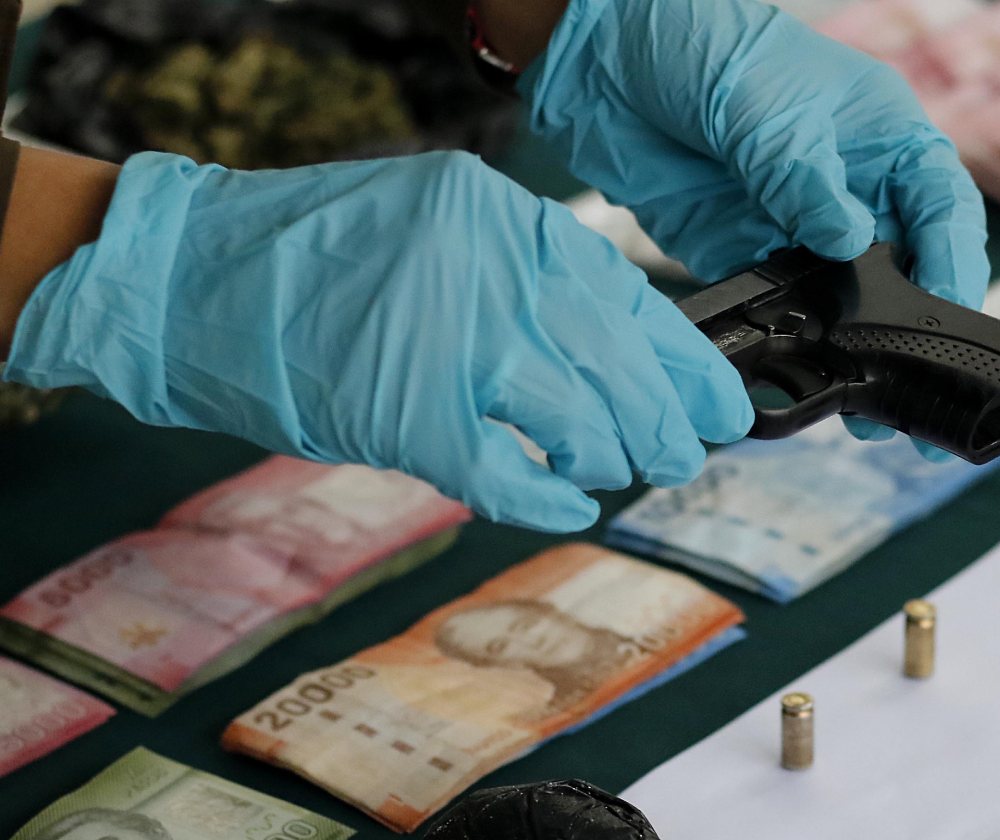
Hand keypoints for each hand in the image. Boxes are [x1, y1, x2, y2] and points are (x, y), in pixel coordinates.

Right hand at [3, 151, 752, 530]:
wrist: (185, 277)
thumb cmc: (310, 264)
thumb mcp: (439, 235)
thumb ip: (522, 285)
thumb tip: (615, 359)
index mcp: (504, 220)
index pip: (627, 296)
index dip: (684, 360)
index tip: (721, 401)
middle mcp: (491, 269)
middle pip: (616, 363)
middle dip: (661, 421)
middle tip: (680, 454)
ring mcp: (453, 340)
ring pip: (580, 417)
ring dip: (609, 456)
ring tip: (617, 471)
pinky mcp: (410, 412)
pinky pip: (509, 472)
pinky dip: (547, 497)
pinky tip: (568, 504)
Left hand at [520, 0, 988, 458]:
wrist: (601, 54)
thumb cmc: (702, 42)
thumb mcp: (768, 108)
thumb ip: (807, 181)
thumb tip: (848, 243)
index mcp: (884, 137)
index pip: (943, 209)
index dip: (955, 263)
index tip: (950, 312)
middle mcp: (852, 187)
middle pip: (904, 268)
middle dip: (909, 323)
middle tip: (909, 381)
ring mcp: (798, 224)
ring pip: (844, 299)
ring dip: (848, 340)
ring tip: (855, 392)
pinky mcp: (742, 252)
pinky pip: (776, 306)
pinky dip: (784, 335)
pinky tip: (788, 360)